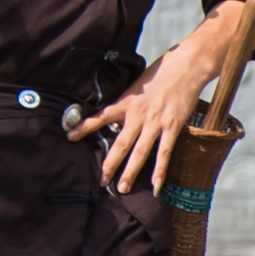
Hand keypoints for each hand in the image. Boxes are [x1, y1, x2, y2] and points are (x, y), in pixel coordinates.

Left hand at [83, 2, 254, 194]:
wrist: (185, 67)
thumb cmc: (159, 74)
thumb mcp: (135, 85)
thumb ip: (125, 102)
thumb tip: (114, 116)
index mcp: (126, 102)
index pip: (100, 116)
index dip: (84, 127)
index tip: (69, 136)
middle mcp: (138, 114)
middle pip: (120, 143)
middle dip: (109, 163)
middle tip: (101, 180)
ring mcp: (156, 123)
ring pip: (140, 152)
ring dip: (130, 172)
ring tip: (121, 188)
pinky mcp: (173, 127)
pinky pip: (164, 153)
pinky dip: (160, 170)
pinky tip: (156, 185)